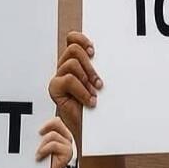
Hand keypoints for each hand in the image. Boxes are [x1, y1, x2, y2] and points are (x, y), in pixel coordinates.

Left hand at [34, 118, 72, 167]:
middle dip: (45, 126)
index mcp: (61, 133)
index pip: (55, 120)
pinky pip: (53, 144)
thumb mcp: (40, 146)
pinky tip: (39, 157)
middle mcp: (67, 137)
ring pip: (52, 135)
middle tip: (37, 133)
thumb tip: (36, 126)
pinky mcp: (68, 153)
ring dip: (41, 144)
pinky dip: (44, 150)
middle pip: (56, 122)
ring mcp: (69, 145)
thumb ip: (41, 136)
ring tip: (37, 153)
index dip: (47, 121)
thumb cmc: (40, 161)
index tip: (37, 125)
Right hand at [48, 32, 101, 146]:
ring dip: (87, 77)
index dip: (81, 39)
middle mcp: (65, 67)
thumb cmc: (99, 104)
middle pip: (73, 48)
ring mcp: (59, 77)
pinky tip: (89, 100)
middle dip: (89, 63)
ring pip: (71, 63)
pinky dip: (82, 90)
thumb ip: (101, 67)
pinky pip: (68, 79)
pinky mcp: (55, 89)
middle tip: (98, 80)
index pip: (72, 39)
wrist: (91, 128)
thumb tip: (113, 52)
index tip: (94, 51)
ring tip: (94, 91)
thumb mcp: (101, 81)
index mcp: (76, 61)